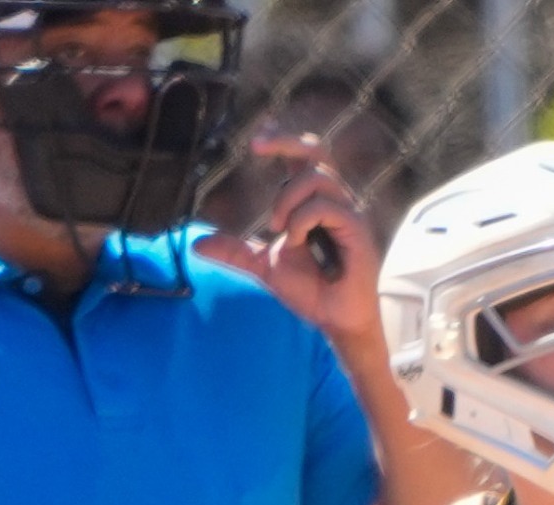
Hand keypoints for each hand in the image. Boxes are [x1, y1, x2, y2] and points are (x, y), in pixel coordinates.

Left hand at [194, 131, 382, 338]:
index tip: (256, 137)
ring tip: (278, 228)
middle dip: (285, 143)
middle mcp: (335, 202)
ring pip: (316, 178)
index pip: (304, 158)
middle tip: (255, 147)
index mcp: (314, 203)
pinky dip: (301, 221)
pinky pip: (323, 207)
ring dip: (286, 199)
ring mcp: (349, 214)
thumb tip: (196, 244)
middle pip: (316, 152)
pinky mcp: (357, 229)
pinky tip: (297, 242)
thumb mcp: (263, 266)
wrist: (335, 320)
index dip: (283, 140)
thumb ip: (235, 251)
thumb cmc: (311, 290)